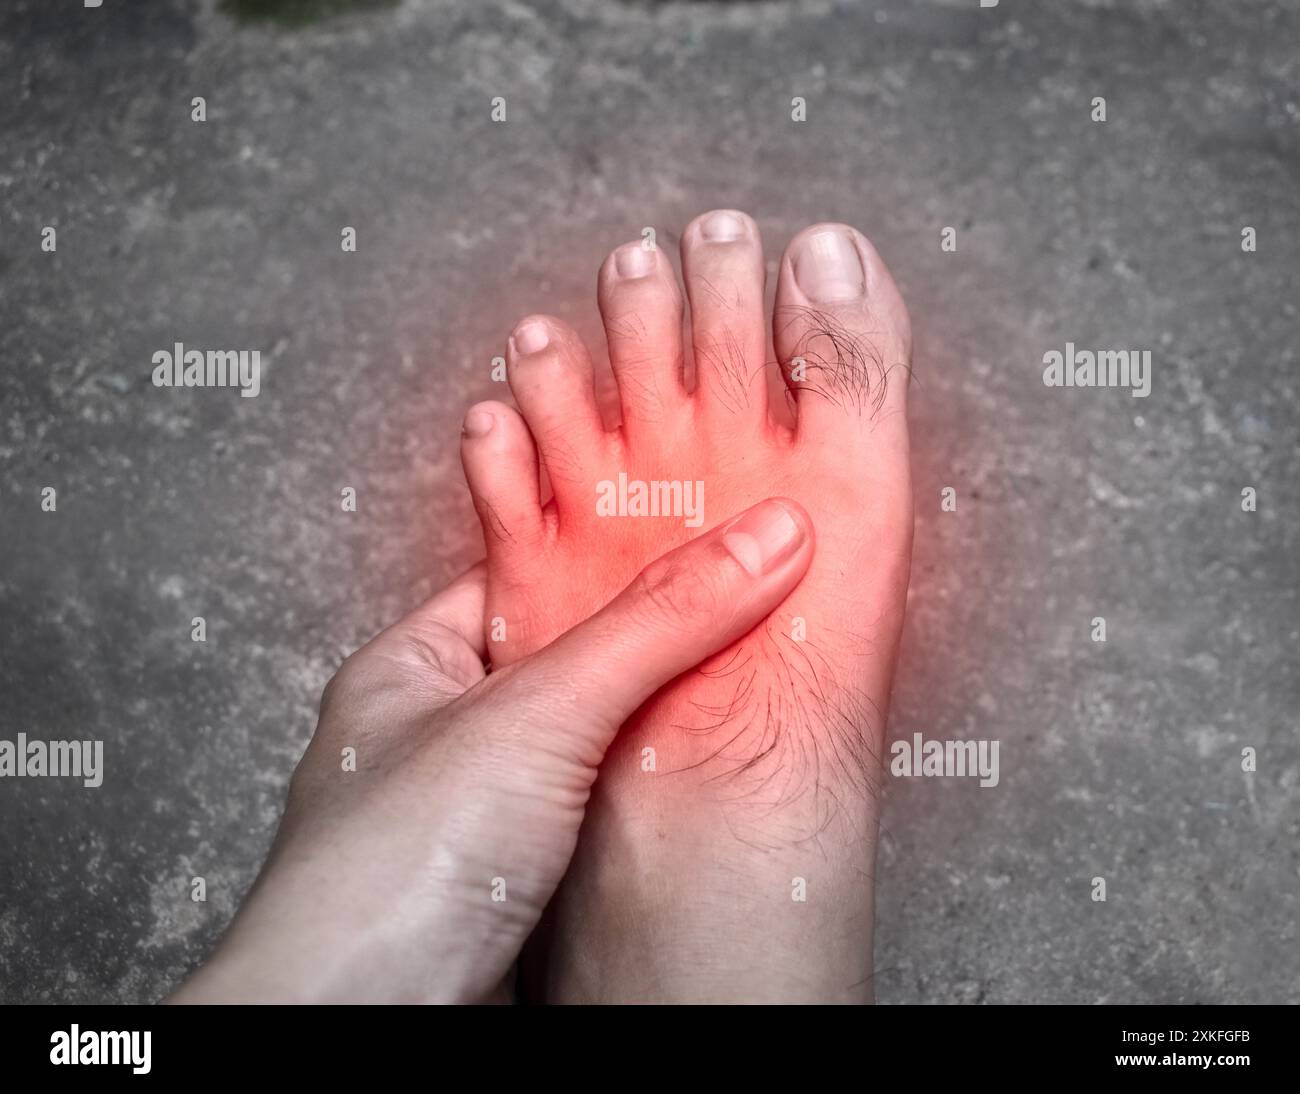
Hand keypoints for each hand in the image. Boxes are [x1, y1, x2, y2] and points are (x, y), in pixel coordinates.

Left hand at [171, 498, 813, 1002]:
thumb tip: (763, 538)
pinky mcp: (518, 886)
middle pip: (567, 661)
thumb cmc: (383, 875)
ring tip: (741, 683)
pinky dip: (650, 797)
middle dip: (650, 642)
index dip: (609, 549)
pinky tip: (698, 778)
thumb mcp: (535, 713)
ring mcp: (478, 816)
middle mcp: (438, 739)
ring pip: (587, 746)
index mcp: (410, 670)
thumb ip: (653, 623)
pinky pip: (600, 816)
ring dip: (656, 727)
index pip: (525, 578)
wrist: (363, 1033)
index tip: (697, 532)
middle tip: (741, 601)